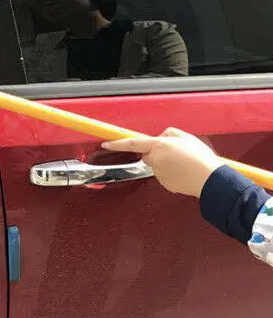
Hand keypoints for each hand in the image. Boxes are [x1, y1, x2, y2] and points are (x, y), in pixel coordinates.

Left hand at [102, 127, 223, 197]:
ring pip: (157, 165)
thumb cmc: (200, 158)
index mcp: (159, 146)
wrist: (210, 179)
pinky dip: (172, 173)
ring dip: (166, 163)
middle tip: (176, 153)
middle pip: (147, 155)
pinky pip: (164, 175)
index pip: (132, 143)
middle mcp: (155, 160)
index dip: (117, 143)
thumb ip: (169, 134)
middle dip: (156, 153)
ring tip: (184, 163)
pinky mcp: (164, 183)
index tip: (106, 143)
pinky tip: (184, 172)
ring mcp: (159, 173)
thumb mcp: (186, 137)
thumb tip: (160, 137)